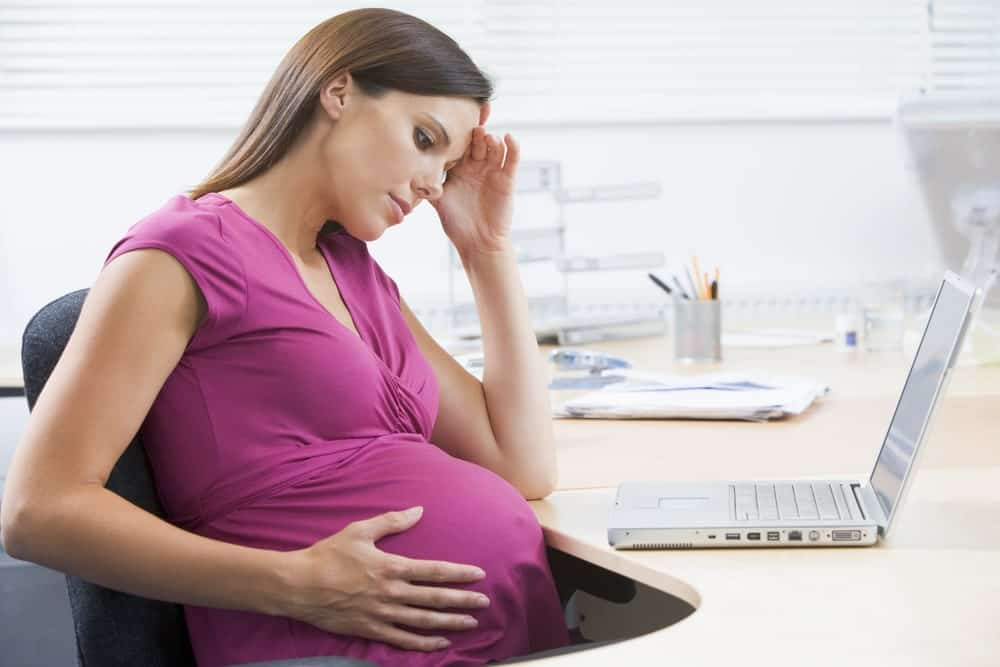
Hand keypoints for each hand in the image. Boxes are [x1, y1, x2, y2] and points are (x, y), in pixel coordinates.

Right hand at [282, 506, 489, 650]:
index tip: (479, 575)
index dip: (459, 573)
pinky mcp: (370, 630)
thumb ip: (392, 522)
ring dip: (450, 623)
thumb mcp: (360, 531)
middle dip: (463, 600)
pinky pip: (402, 640)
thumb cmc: (329, 554)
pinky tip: (440, 644)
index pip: (435, 571)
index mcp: (392, 567)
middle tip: (485, 602)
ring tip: (470, 623)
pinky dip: (423, 644)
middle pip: (435, 599)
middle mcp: (392, 593)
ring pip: (423, 622)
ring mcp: (382, 614)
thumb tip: (418, 510)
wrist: (299, 585)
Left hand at [430, 125, 519, 257]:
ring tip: (488, 138)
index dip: (457, 137)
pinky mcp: (507, 179)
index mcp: (459, 170)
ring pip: (494, 148)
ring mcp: (492, 172)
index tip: (452, 127)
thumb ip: (427, 185)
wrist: (478, 243)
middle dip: (476, 136)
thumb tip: (407, 172)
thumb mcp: (438, 201)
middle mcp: (476, 168)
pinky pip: (512, 159)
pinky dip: (513, 147)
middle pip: (477, 144)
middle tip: (473, 130)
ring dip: (492, 140)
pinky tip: (509, 137)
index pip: (459, 147)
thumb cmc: (457, 225)